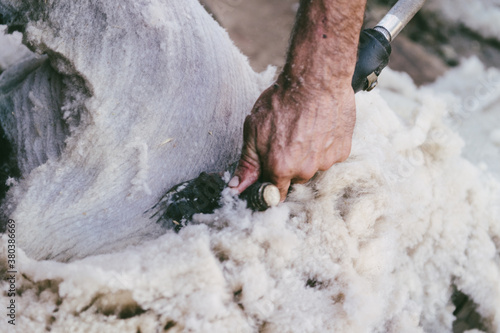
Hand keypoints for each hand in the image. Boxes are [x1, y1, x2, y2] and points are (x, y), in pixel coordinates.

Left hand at [229, 76, 355, 200]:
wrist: (316, 79)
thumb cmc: (282, 101)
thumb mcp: (254, 131)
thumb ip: (247, 163)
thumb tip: (236, 188)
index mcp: (280, 168)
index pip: (275, 194)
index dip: (271, 184)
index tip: (270, 173)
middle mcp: (305, 170)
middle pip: (295, 179)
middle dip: (289, 166)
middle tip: (286, 140)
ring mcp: (326, 161)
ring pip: (313, 168)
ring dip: (308, 156)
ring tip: (304, 131)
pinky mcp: (342, 150)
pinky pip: (330, 156)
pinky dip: (324, 146)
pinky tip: (318, 128)